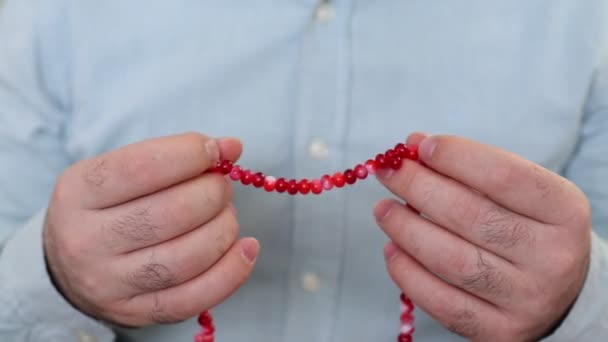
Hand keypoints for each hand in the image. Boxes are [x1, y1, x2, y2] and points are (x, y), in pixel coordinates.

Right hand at [44, 133, 258, 326]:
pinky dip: (232, 271)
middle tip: (222, 186)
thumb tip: (230, 148)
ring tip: (225, 215)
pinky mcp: (136, 313)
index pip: (143, 167)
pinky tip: (246, 248)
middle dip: (214, 193)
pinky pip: (195, 297)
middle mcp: (87, 241)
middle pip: (172, 213)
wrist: (69, 266)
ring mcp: (110, 283)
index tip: (218, 150)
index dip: (191, 154)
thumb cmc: (108, 207)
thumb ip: (172, 156)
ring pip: (188, 257)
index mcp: (78, 192)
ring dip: (224, 229)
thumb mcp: (120, 171)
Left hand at [374, 134, 591, 340]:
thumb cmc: (526, 227)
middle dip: (419, 188)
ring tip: (383, 210)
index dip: (455, 157)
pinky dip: (408, 273)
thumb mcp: (517, 193)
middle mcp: (552, 258)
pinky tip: (391, 249)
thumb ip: (471, 169)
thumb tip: (413, 146)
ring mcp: (527, 299)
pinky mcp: (501, 332)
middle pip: (471, 217)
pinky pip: (442, 303)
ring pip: (452, 261)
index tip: (418, 145)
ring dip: (406, 229)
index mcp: (564, 212)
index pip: (504, 176)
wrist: (560, 291)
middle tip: (389, 172)